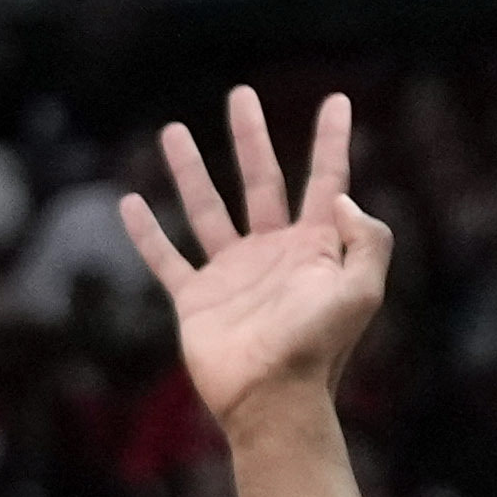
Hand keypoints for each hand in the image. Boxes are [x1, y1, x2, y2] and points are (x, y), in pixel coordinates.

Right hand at [123, 90, 395, 436]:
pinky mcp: (197, 299)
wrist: (272, 401)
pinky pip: (166, 258)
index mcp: (316, 247)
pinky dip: (146, 233)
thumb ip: (367, 239)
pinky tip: (130, 202)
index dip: (331, 141)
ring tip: (172, 129)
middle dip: (250, 138)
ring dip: (190, 170)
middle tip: (241, 96)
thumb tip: (344, 198)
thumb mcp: (362, 291)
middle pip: (260, 181)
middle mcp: (273, 253)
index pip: (326, 181)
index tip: (337, 101)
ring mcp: (233, 274)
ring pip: (207, 208)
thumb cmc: (319, 349)